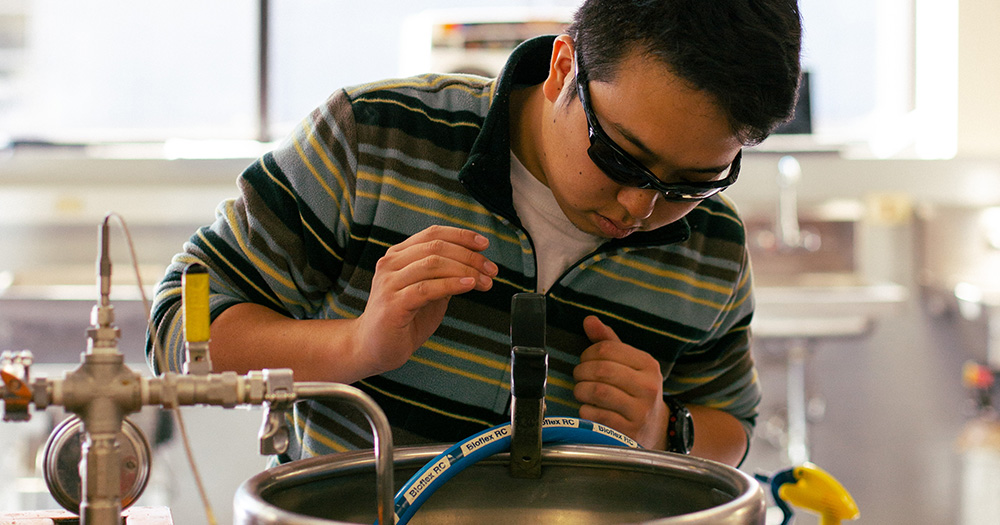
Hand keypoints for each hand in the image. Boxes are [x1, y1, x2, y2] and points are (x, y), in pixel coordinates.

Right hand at [352, 225, 497, 375]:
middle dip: (469, 256)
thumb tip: (475, 263)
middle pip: (436, 247)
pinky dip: (451, 284)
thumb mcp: (430, 292)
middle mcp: (391, 264)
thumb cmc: (403, 319)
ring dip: (466, 270)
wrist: (374, 348)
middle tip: (491, 269)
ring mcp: (389, 283)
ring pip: (433, 264)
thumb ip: (445, 276)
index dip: (461, 236)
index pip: (432, 234)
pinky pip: (426, 288)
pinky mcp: (392, 304)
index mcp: (398, 255)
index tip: (484, 244)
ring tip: (485, 281)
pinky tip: (468, 286)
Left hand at [573, 315, 668, 449]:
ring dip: (581, 390)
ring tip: (581, 391)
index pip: (608, 349)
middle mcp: (648, 387)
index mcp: (648, 365)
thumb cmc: (636, 390)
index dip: (588, 353)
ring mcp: (640, 411)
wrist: (656, 428)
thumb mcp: (629, 364)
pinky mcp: (629, 432)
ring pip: (598, 392)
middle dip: (582, 371)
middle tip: (579, 376)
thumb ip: (608, 341)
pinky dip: (585, 410)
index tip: (585, 360)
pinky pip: (596, 415)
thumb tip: (589, 320)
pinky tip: (588, 408)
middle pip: (602, 370)